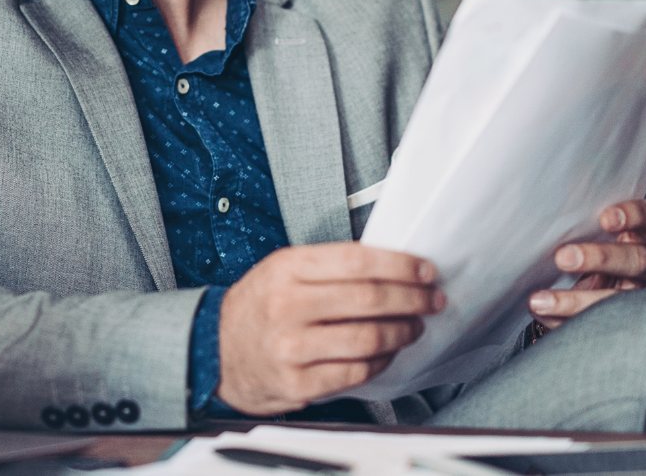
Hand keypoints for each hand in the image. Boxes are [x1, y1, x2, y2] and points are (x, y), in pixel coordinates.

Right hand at [215, 242, 443, 414]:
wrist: (214, 351)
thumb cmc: (259, 307)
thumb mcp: (282, 270)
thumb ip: (330, 267)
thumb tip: (393, 268)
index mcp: (287, 268)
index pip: (357, 261)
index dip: (400, 266)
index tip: (426, 271)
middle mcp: (287, 306)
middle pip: (369, 299)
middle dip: (412, 298)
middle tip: (432, 300)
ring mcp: (291, 347)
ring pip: (368, 338)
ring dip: (403, 332)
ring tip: (413, 327)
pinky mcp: (297, 383)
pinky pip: (356, 371)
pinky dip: (381, 361)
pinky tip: (387, 352)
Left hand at [528, 199, 645, 329]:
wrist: (593, 294)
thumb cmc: (592, 252)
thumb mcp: (593, 237)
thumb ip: (582, 228)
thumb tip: (540, 223)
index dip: (634, 216)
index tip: (605, 219)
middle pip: (640, 260)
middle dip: (601, 258)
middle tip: (562, 257)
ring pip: (622, 301)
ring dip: (578, 300)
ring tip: (540, 301)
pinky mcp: (631, 326)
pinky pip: (603, 327)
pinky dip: (568, 321)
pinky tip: (544, 315)